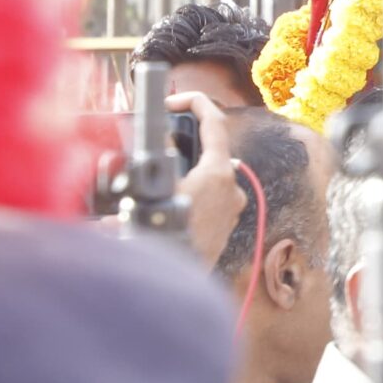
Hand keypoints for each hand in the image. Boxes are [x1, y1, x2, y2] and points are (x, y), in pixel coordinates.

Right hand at [169, 92, 245, 268]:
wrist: (176, 281)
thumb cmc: (166, 236)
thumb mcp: (154, 189)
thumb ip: (158, 160)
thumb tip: (158, 144)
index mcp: (218, 172)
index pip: (214, 121)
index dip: (194, 102)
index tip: (173, 101)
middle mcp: (232, 187)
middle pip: (208, 149)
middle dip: (181, 143)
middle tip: (155, 142)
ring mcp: (231, 208)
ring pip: (206, 176)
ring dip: (180, 174)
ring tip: (150, 183)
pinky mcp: (225, 226)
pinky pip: (206, 199)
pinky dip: (185, 194)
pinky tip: (160, 204)